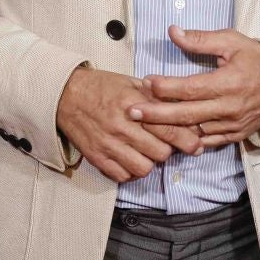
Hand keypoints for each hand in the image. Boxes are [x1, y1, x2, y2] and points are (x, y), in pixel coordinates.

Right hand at [56, 65, 201, 183]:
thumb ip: (155, 95)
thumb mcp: (129, 83)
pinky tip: (129, 158)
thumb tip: (181, 105)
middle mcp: (122, 127)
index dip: (188, 139)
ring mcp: (108, 144)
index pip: (169, 128)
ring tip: (145, 152)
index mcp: (133, 105)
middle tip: (163, 143)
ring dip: (149, 162)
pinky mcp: (97, 157)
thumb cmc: (100, 87)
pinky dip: (130, 170)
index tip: (196, 144)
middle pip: (160, 153)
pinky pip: (123, 176)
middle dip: (167, 150)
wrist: (63, 94)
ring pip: (144, 168)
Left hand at [132, 26, 259, 148]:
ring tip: (142, 124)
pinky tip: (168, 138)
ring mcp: (232, 125)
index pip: (190, 88)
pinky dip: (187, 141)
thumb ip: (201, 39)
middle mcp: (229, 108)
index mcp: (228, 83)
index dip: (166, 87)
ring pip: (194, 131)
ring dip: (168, 128)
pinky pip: (207, 142)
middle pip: (186, 114)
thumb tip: (173, 32)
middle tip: (131, 112)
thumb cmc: (256, 59)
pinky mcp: (234, 135)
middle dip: (156, 115)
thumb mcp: (232, 41)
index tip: (146, 82)